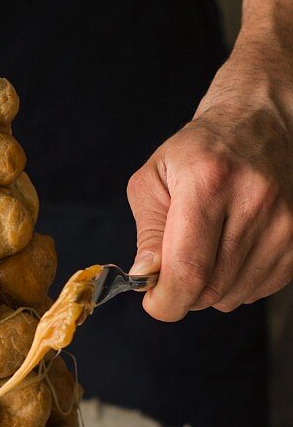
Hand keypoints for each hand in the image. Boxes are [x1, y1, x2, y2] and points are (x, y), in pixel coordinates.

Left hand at [126, 62, 292, 320]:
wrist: (259, 123)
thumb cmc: (197, 152)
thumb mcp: (154, 179)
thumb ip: (148, 233)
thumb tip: (147, 278)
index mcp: (209, 181)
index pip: (188, 269)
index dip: (166, 302)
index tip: (154, 303)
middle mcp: (255, 200)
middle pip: (211, 289)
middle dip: (183, 293)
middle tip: (174, 269)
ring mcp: (287, 220)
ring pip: (235, 294)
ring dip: (211, 288)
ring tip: (207, 249)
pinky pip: (260, 289)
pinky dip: (238, 282)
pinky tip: (232, 249)